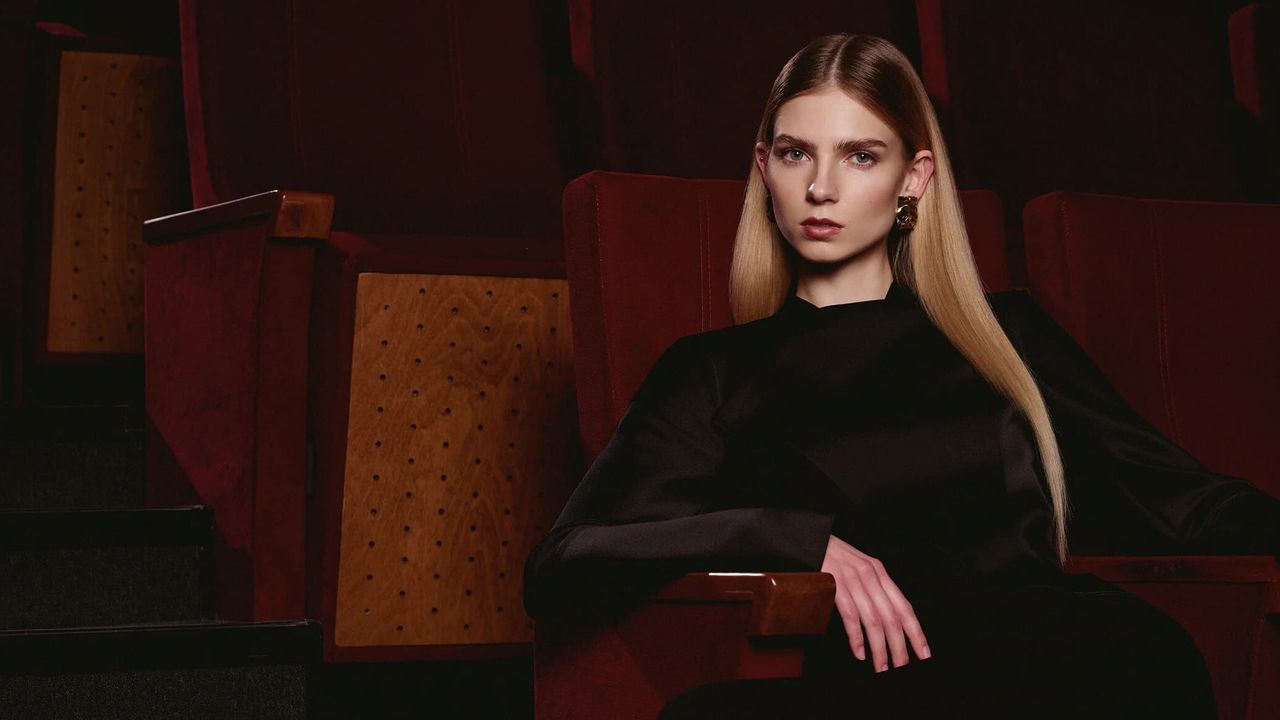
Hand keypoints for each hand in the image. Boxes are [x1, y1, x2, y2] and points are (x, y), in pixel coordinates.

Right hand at [820, 535, 931, 672]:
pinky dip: (856, 638)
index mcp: (879, 572)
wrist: (807, 537)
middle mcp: (870, 575)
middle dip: (899, 647)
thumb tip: (883, 619)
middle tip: (901, 668)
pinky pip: (850, 616)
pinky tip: (860, 653)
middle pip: (892, 617)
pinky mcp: (835, 584)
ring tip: (881, 667)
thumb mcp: (857, 567)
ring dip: (879, 648)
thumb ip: (871, 588)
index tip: (924, 653)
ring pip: (874, 620)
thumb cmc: (829, 555)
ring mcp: (852, 579)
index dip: (916, 632)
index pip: (904, 606)